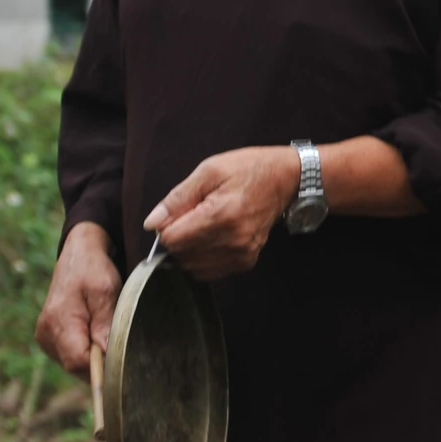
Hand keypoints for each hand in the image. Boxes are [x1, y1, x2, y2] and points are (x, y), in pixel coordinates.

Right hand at [35, 222, 121, 375]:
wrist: (77, 255)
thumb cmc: (93, 270)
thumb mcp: (105, 291)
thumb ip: (104, 322)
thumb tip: (105, 354)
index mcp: (59, 321)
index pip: (78, 361)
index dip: (100, 367)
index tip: (120, 361)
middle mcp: (46, 332)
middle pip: (74, 366)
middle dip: (98, 363)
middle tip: (118, 346)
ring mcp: (45, 336)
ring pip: (71, 363)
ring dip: (91, 357)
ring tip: (105, 334)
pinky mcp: (48, 337)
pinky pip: (68, 354)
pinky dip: (84, 350)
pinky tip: (95, 335)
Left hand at [142, 146, 299, 279]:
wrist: (288, 179)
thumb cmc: (248, 169)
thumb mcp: (210, 170)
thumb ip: (178, 198)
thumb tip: (153, 224)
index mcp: (221, 215)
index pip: (172, 239)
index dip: (168, 225)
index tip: (180, 211)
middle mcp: (233, 240)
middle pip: (181, 255)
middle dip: (179, 238)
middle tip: (194, 216)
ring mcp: (241, 254)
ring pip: (193, 267)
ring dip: (190, 251)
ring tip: (204, 227)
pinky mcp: (246, 262)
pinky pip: (209, 272)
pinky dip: (203, 259)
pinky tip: (213, 239)